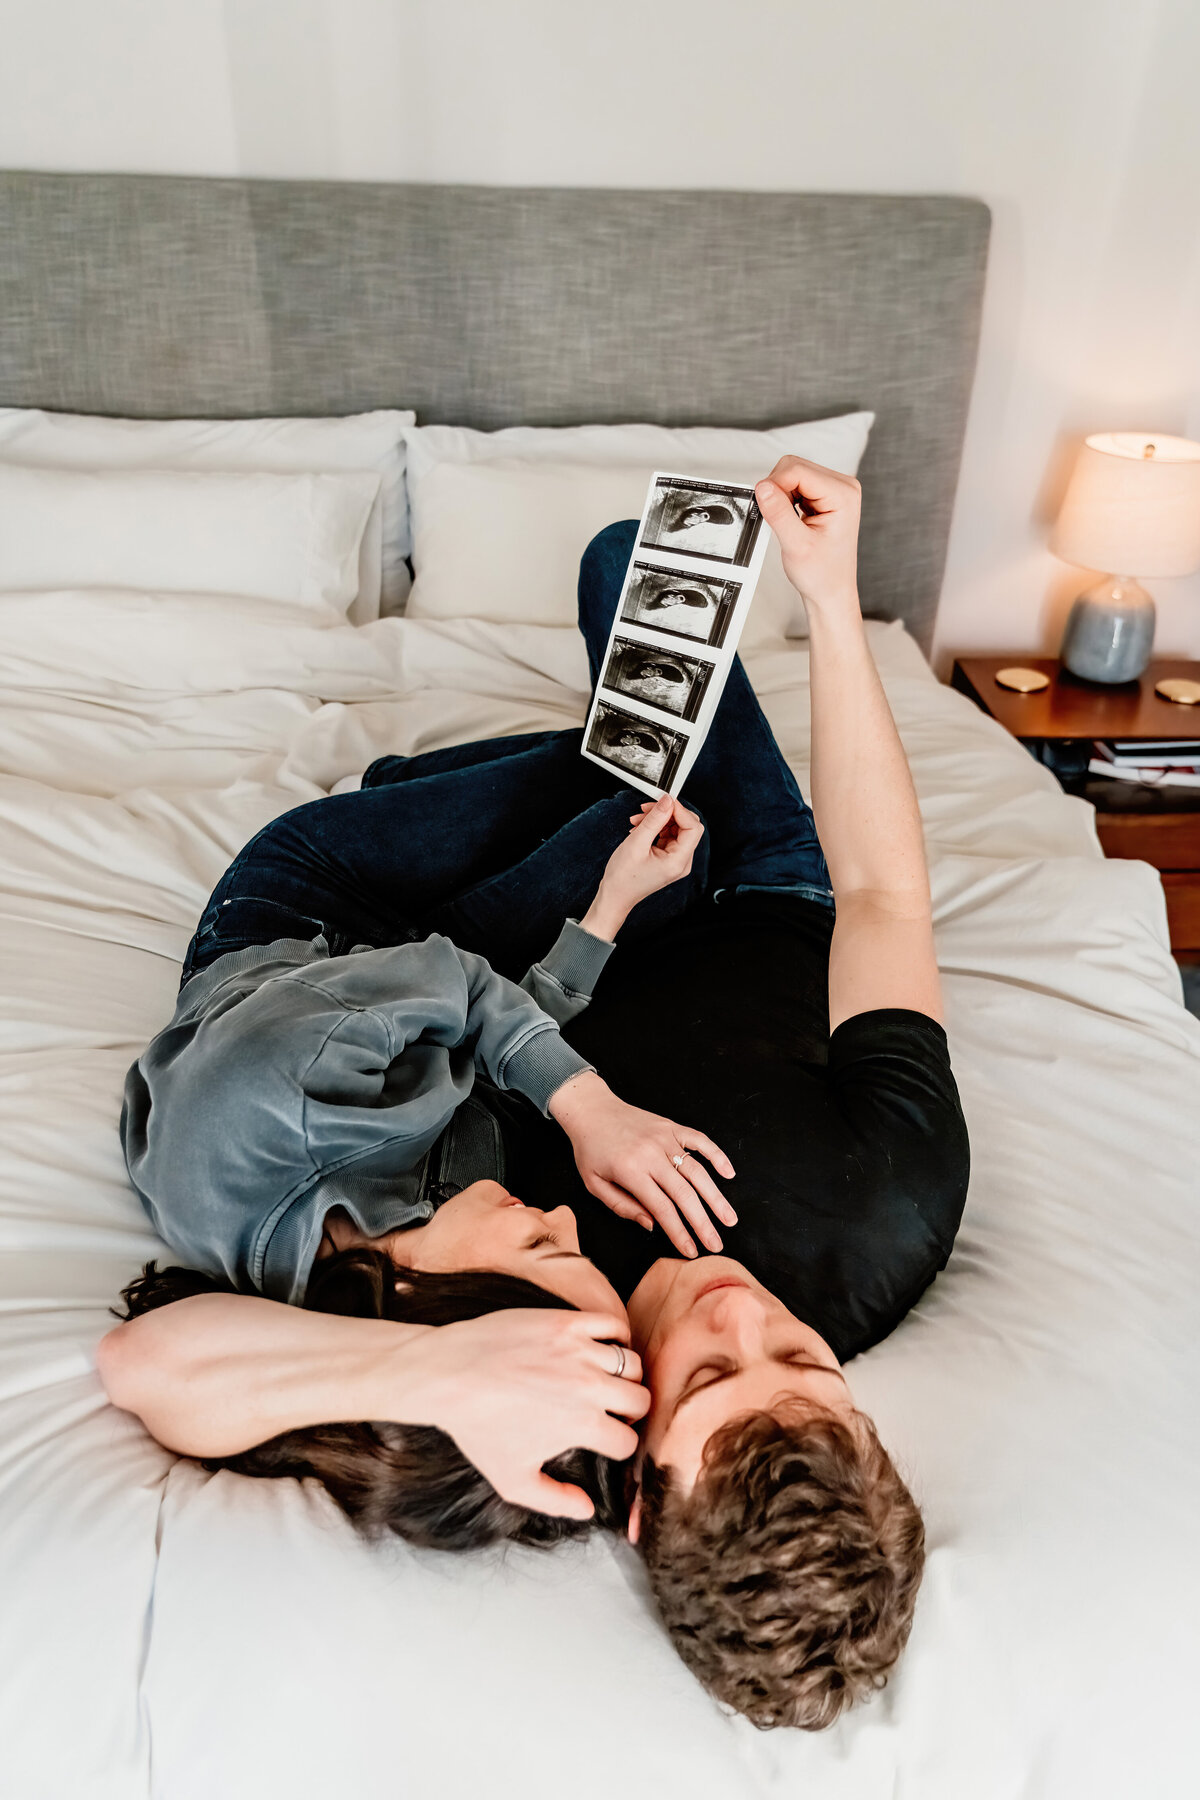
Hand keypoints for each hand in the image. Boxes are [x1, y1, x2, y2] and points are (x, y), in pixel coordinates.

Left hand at [403, 1307, 647, 1518]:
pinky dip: (617, 1336)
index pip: (627, 1440)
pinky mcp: (566, 1322)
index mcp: (582, 1425)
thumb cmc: (478, 1427)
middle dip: (628, 1411)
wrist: (449, 1374)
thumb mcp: (512, 1481)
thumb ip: (556, 1501)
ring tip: (604, 1380)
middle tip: (608, 1410)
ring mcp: (578, 1351)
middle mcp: (588, 1387)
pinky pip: (613, 1324)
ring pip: (631, 1363)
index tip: (603, 1440)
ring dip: (623, 1376)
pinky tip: (601, 1348)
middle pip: (640, 1400)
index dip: (616, 1445)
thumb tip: (588, 1510)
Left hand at [548, 1070, 735, 1257]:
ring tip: (729, 1218)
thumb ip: (622, 1206)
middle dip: (703, 1223)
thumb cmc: (590, 1149)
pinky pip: (700, 1140)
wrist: (591, 1109)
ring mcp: (665, 1138)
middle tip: (717, 1243)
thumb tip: (652, 1224)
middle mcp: (652, 1154)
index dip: (679, 1232)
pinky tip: (729, 1173)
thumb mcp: (594, 1184)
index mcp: (631, 1171)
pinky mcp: (671, 1126)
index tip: (691, 1250)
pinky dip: (717, 1155)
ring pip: (697, 1171)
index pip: (662, 1208)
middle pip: (685, 1194)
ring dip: (716, 1197)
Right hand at [579, 794, 703, 940]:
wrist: (615, 896)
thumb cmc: (623, 878)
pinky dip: (656, 828)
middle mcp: (681, 862)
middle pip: (686, 826)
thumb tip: (667, 801)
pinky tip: (640, 828)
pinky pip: (668, 836)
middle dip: (667, 814)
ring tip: (638, 820)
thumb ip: (654, 820)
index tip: (664, 801)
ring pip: (676, 829)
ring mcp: (676, 861)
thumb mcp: (636, 842)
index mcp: (678, 861)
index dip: (679, 810)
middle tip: (647, 809)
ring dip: (658, 820)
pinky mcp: (668, 858)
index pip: (693, 827)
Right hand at [755, 456, 862, 613]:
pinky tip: (792, 519)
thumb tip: (762, 487)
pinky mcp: (825, 495)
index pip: (796, 470)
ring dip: (781, 495)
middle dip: (777, 490)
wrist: (831, 590)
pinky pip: (795, 484)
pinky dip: (785, 499)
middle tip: (779, 520)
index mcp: (843, 494)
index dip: (774, 486)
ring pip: (792, 473)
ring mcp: (834, 489)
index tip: (766, 509)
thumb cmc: (822, 574)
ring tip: (788, 523)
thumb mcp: (796, 545)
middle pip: (794, 466)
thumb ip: (779, 513)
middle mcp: (843, 486)